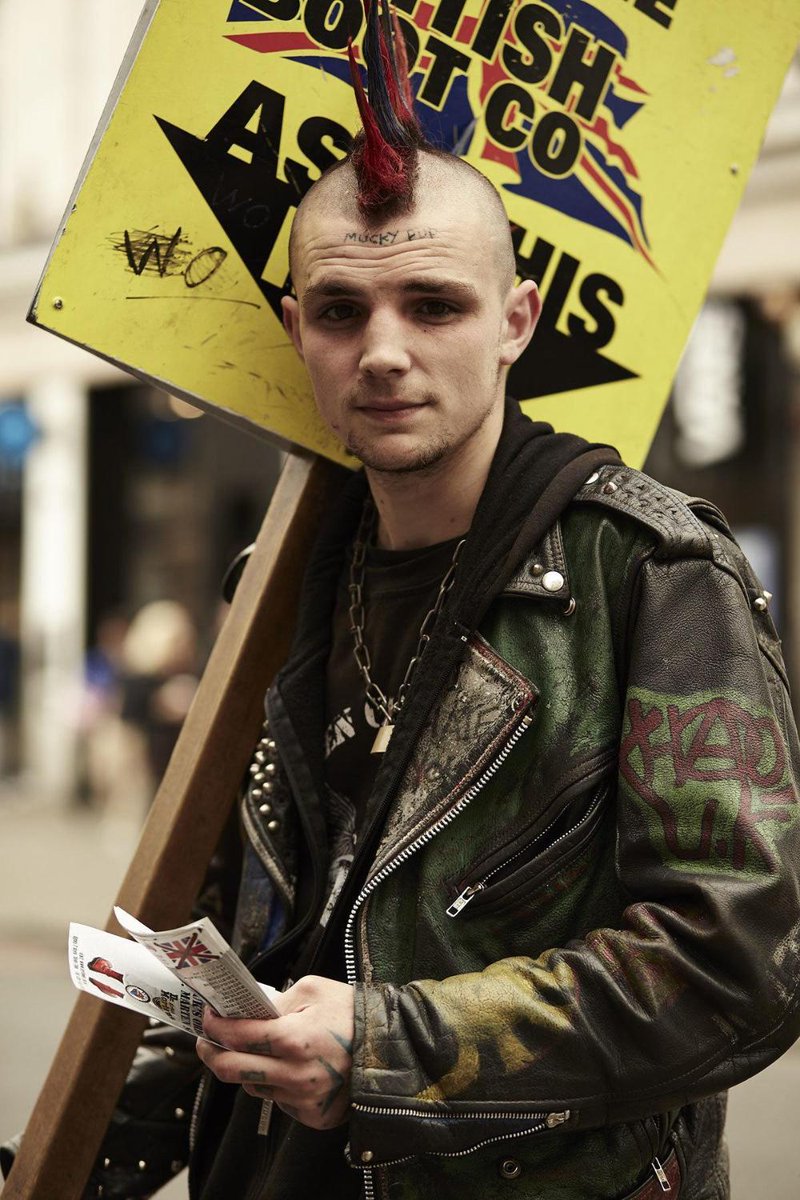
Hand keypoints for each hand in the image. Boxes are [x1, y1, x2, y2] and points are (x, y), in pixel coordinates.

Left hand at [196, 975, 354, 1128]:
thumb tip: (249, 1010)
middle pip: (232, 1070)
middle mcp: (294, 1074)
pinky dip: (275, 1083)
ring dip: (247, 1068)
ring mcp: (302, 1099)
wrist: (389, 1048)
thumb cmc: (352, 1014)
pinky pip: (278, 1100)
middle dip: (211, 1054)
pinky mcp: (310, 1115)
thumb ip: (278, 1001)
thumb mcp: (314, 990)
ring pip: (254, 1086)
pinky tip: (288, 1067)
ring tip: (256, 1050)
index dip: (215, 1025)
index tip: (208, 1017)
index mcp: (294, 1039)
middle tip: (206, 1041)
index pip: (238, 1036)